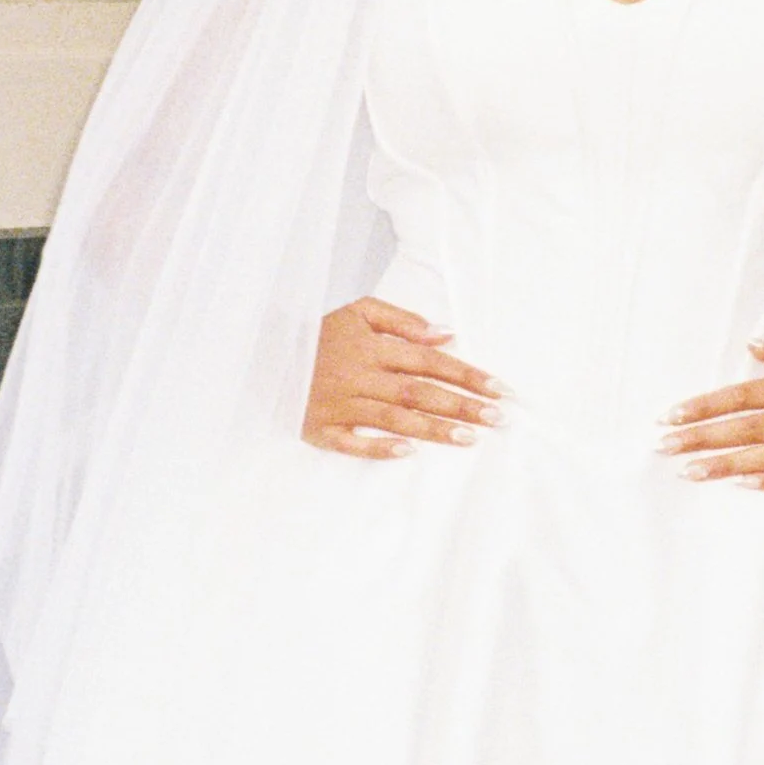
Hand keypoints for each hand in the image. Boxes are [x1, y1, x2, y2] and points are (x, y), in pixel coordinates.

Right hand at [301, 299, 502, 458]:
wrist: (263, 350)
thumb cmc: (319, 332)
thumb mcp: (359, 311)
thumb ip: (403, 321)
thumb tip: (448, 334)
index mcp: (373, 347)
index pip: (429, 361)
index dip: (466, 374)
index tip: (500, 388)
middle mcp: (360, 375)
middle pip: (418, 391)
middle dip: (460, 405)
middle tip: (498, 418)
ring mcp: (339, 403)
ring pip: (393, 417)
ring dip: (432, 428)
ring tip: (469, 438)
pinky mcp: (319, 428)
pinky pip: (350, 442)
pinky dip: (378, 447)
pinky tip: (408, 453)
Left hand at [657, 332, 763, 489]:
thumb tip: (752, 344)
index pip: (741, 396)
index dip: (705, 406)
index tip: (672, 416)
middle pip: (744, 429)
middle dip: (701, 438)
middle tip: (664, 446)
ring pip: (763, 457)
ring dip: (724, 465)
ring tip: (689, 471)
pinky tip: (739, 484)